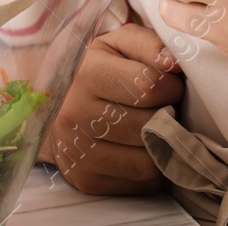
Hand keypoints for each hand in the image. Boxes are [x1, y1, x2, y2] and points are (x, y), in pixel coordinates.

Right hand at [38, 22, 183, 195]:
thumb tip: (176, 62)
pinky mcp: (87, 180)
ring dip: (160, 146)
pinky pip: (140, 182)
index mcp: (86, 74)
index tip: (170, 86)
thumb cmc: (95, 70)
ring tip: (152, 129)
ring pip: (148, 161)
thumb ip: (150, 45)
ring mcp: (79, 153)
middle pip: (149, 126)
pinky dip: (148, 168)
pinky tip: (137, 149)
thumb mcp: (118, 45)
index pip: (148, 86)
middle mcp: (76, 115)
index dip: (171, 87)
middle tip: (163, 108)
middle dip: (168, 117)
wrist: (51, 108)